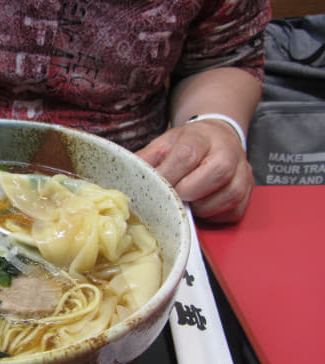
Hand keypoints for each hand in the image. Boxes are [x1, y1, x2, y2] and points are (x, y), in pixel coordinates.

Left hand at [136, 119, 253, 222]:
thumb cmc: (187, 145)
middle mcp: (228, 153)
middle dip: (187, 192)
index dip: (169, 176)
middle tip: (172, 198)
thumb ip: (145, 159)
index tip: (156, 189)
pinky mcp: (247, 193)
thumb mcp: (163, 144)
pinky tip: (201, 208)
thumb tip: (125, 177)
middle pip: (214, 174)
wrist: (216, 137)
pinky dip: (214, 216)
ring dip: (201, 207)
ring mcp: (242, 173)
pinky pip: (232, 212)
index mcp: (201, 138)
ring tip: (187, 203)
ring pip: (227, 197)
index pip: (186, 156)